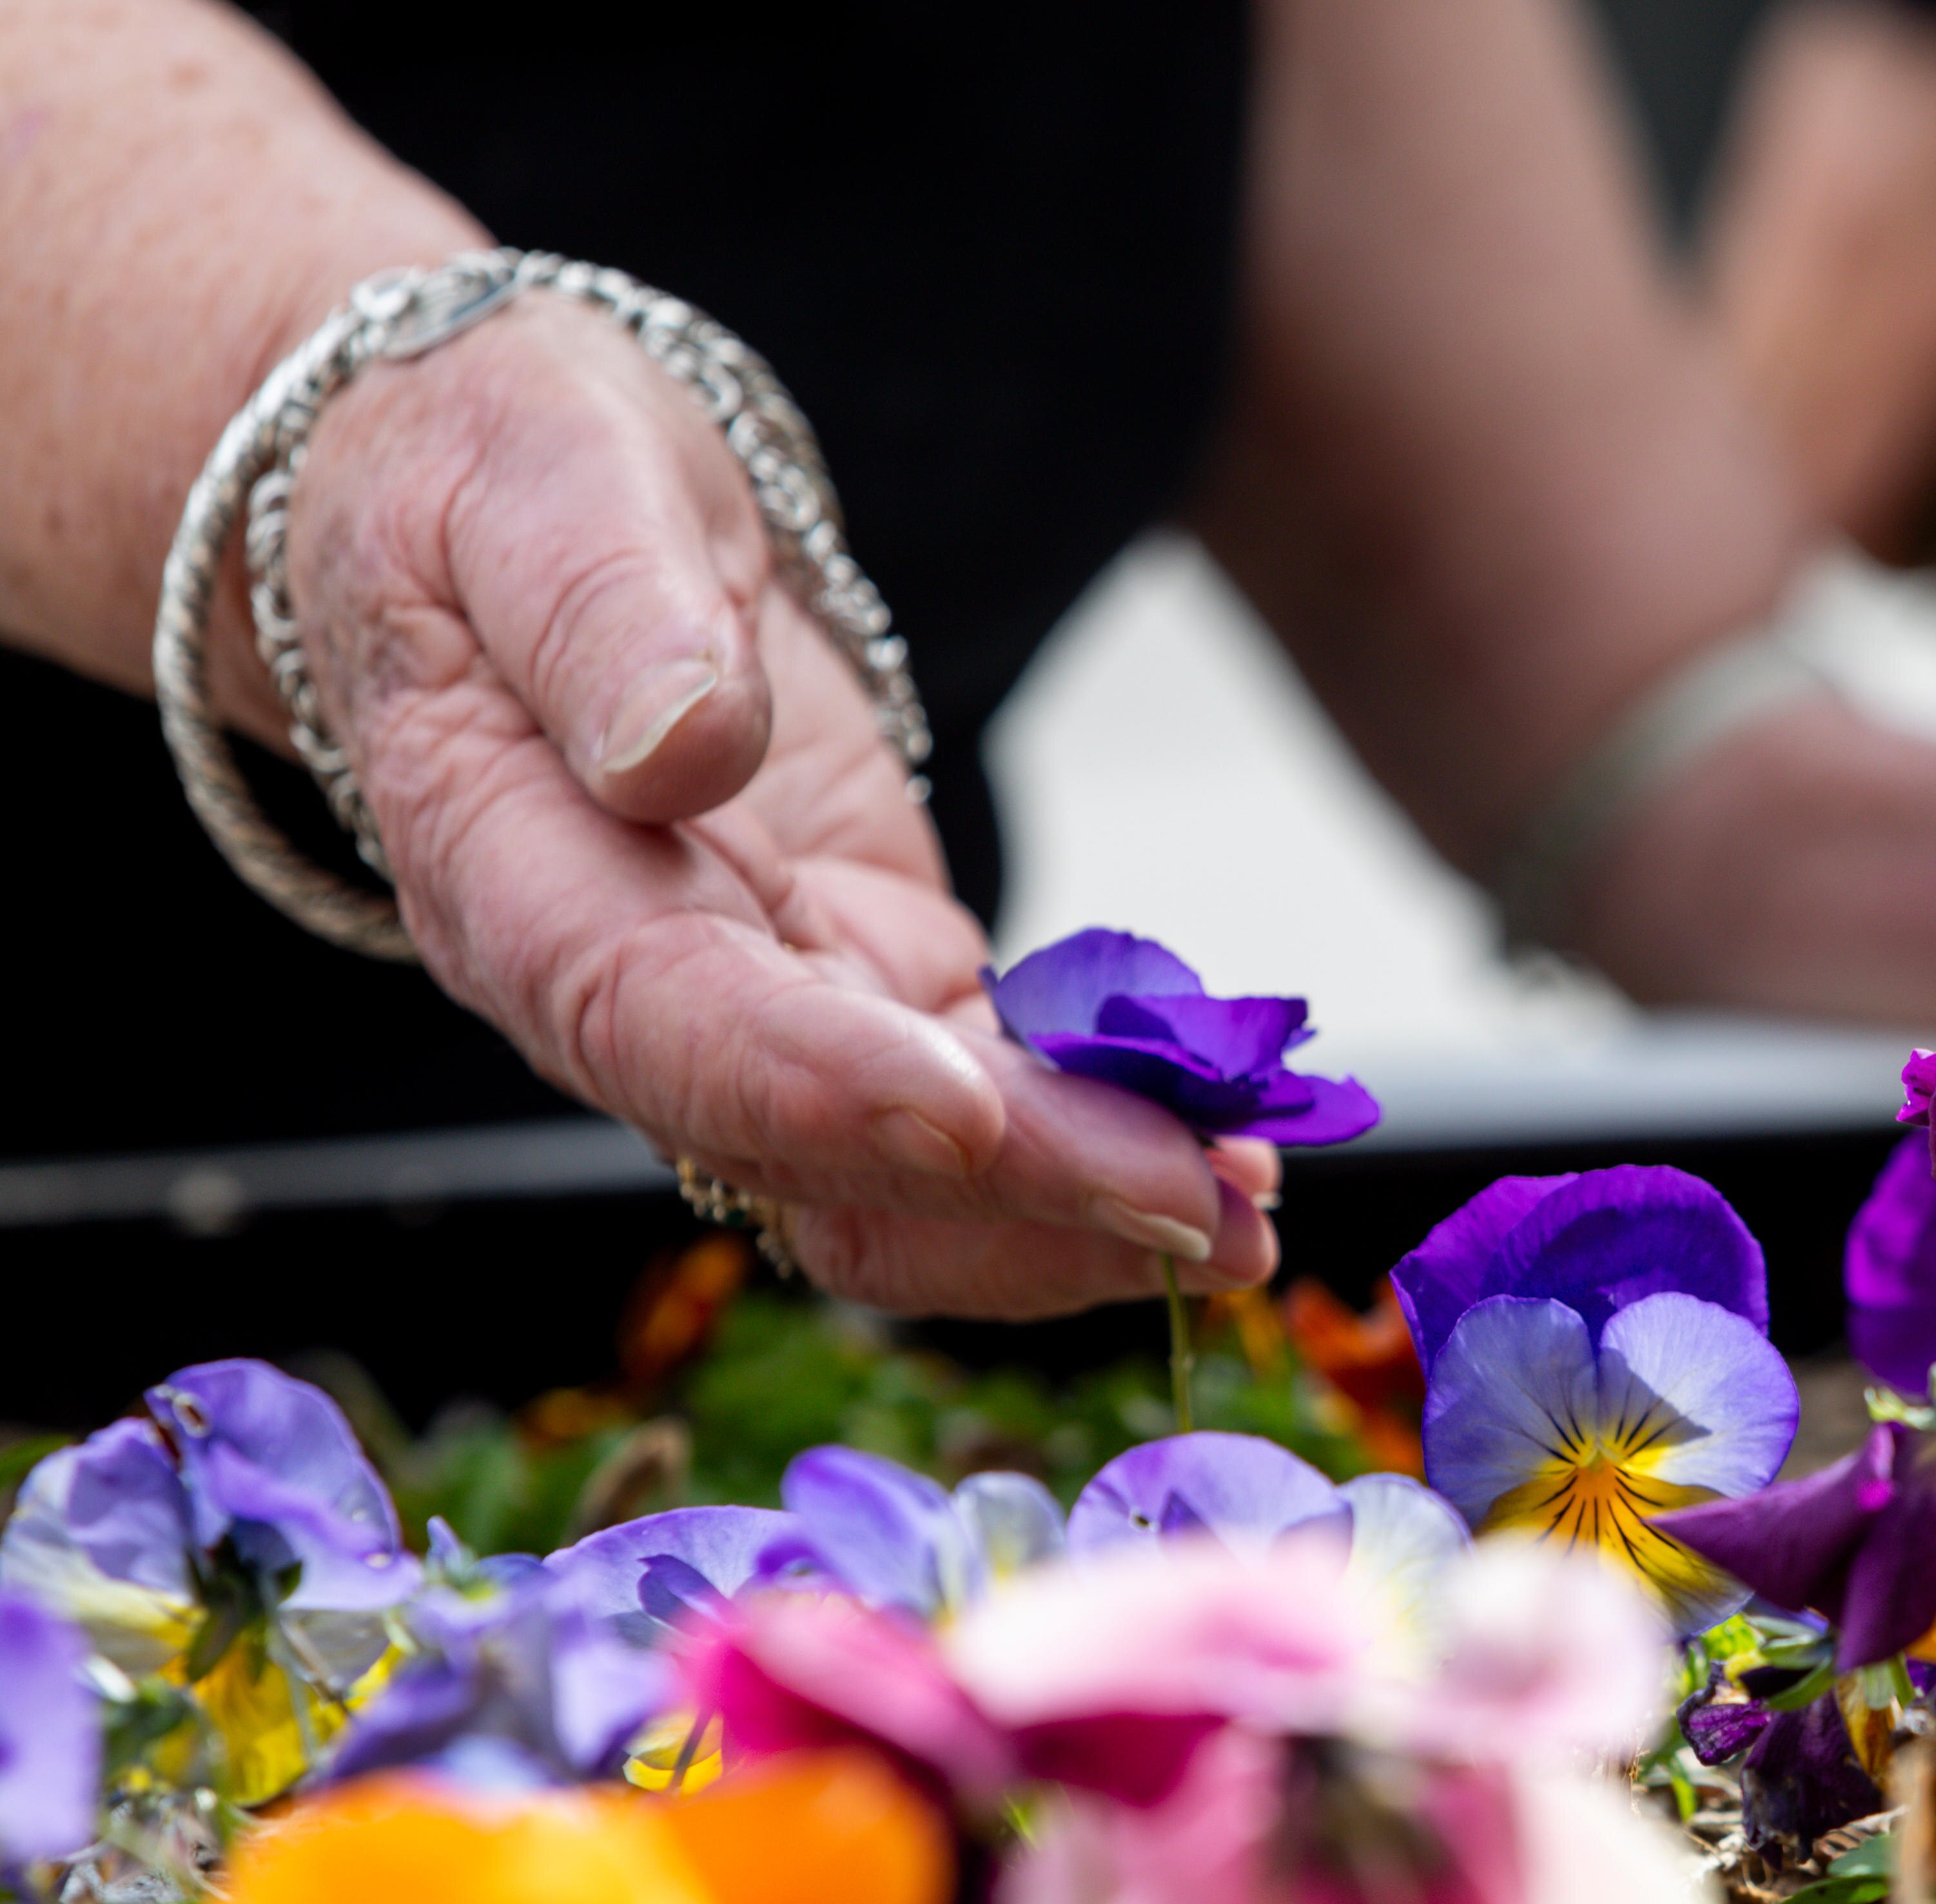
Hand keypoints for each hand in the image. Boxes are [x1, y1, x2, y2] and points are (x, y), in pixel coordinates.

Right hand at [274, 293, 1276, 1316]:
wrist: (503, 514)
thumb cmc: (499, 474)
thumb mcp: (536, 474)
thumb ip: (602, 611)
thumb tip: (685, 745)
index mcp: (520, 878)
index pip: (661, 1026)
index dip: (817, 1090)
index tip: (976, 1110)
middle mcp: (633, 993)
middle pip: (820, 1153)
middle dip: (1019, 1189)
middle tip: (1206, 1206)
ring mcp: (760, 1007)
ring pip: (907, 1182)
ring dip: (1077, 1208)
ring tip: (1247, 1208)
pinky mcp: (864, 981)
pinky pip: (977, 1109)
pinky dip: (1098, 1136)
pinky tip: (1222, 1147)